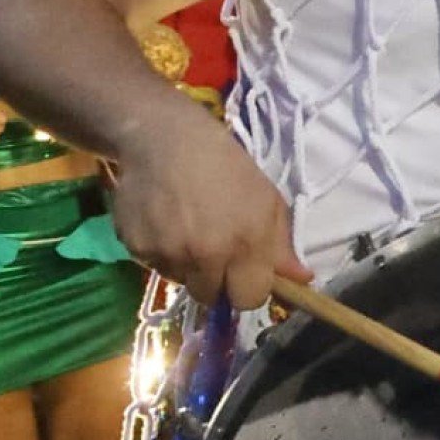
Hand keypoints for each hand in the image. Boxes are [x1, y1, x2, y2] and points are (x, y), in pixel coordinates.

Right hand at [111, 117, 310, 309]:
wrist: (166, 140)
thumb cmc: (227, 168)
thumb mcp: (267, 201)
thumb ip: (282, 246)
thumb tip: (302, 280)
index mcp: (246, 243)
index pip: (250, 300)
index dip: (249, 290)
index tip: (245, 275)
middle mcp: (206, 254)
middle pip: (212, 297)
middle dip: (216, 281)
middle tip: (214, 252)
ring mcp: (168, 253)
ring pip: (182, 281)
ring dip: (188, 266)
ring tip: (188, 229)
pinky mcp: (136, 247)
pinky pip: (154, 265)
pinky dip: (161, 252)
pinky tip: (165, 222)